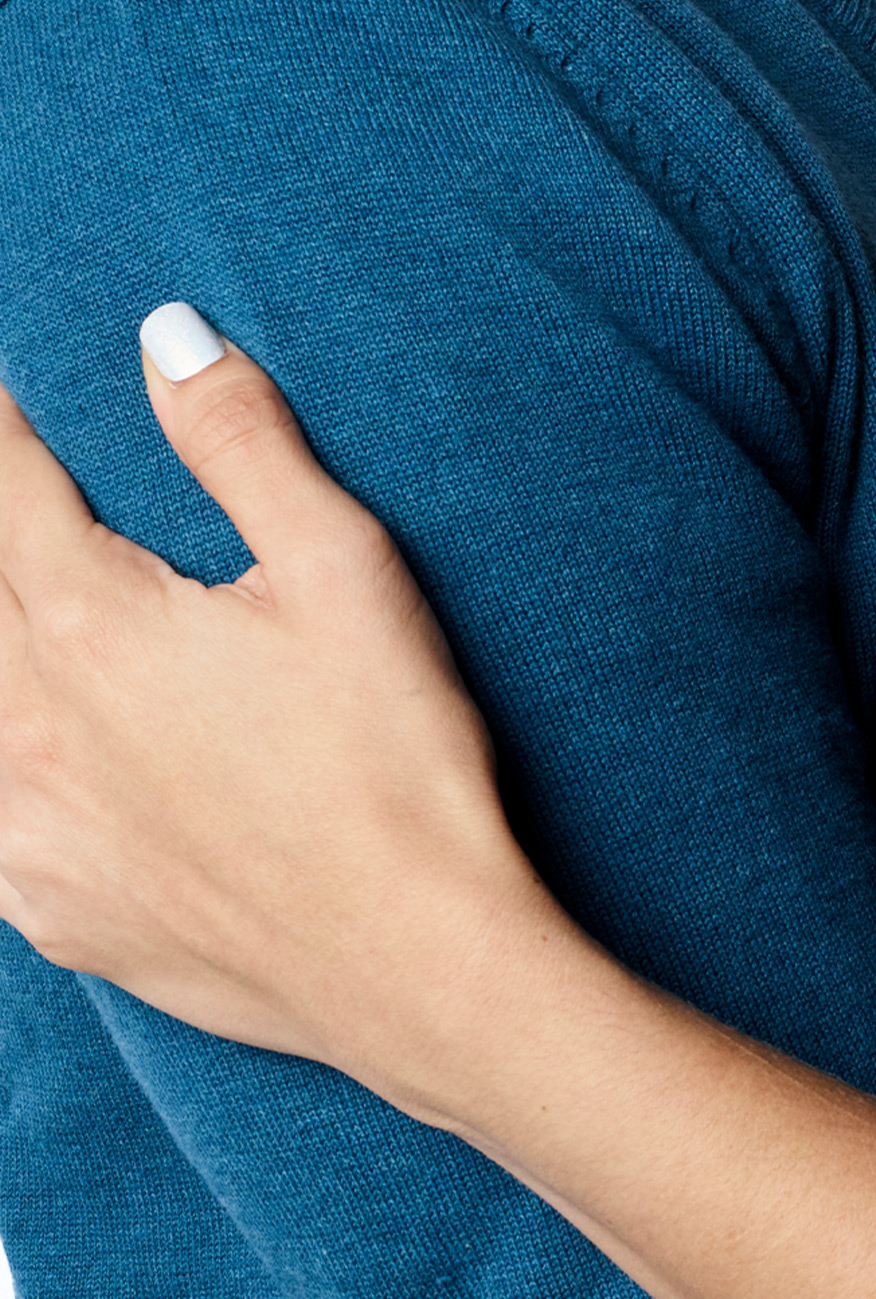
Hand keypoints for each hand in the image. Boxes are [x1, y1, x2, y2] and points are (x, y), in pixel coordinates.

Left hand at [0, 317, 549, 1101]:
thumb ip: (240, 442)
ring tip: (19, 617)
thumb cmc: (392, 758)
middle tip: (7, 492)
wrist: (411, 963)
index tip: (0, 386)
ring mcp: (29, 834)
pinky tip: (14, 758)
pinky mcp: (54, 911)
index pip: (9, 489)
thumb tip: (167, 335)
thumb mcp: (341, 568)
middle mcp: (29, 728)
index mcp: (94, 625)